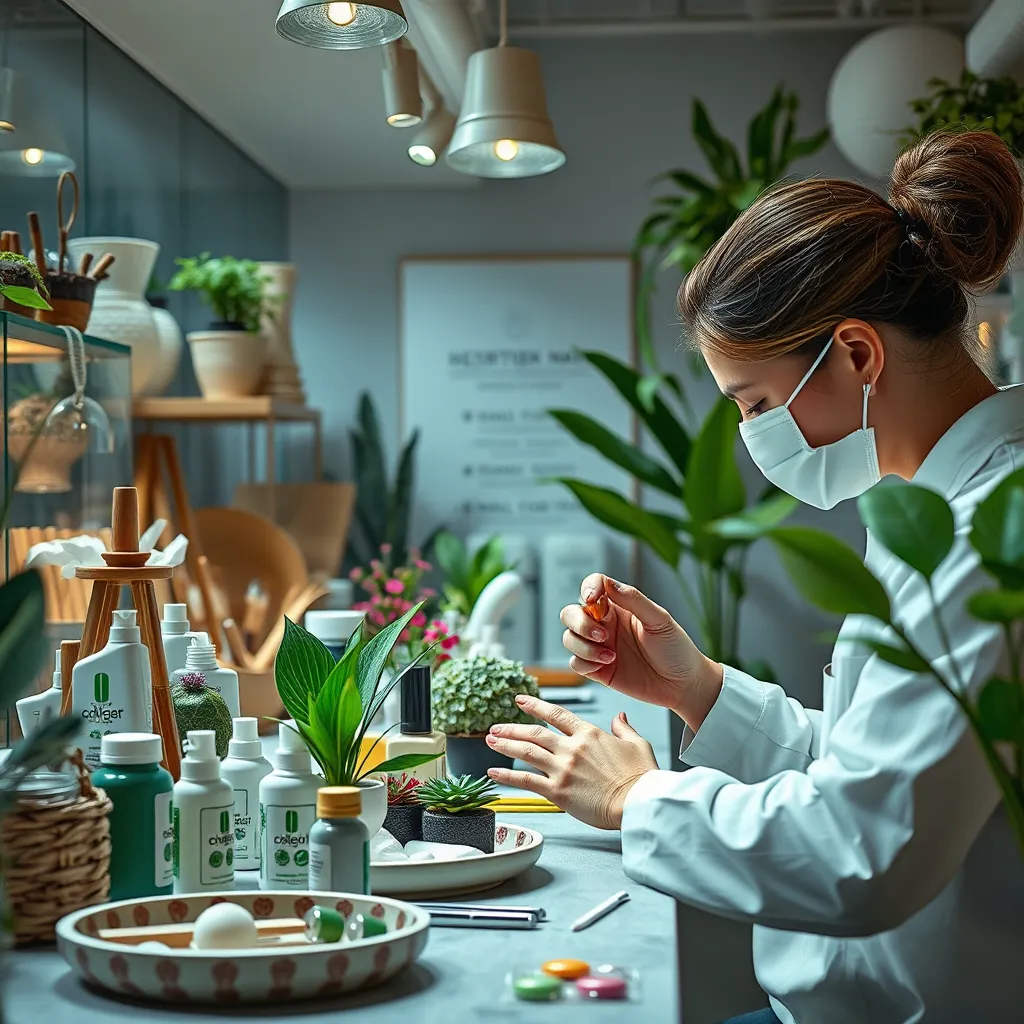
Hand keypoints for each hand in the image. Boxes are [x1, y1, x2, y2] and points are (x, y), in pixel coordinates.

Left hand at [485, 695, 657, 829]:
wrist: (638, 802)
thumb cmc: (641, 777)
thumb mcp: (637, 744)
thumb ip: (624, 728)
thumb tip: (619, 717)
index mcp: (589, 734)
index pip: (555, 714)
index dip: (535, 705)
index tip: (520, 701)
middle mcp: (572, 748)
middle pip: (534, 732)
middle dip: (512, 727)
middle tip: (496, 726)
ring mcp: (562, 769)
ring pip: (526, 751)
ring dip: (505, 744)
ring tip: (490, 740)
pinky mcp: (558, 791)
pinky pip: (526, 780)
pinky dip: (507, 774)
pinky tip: (494, 771)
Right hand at [561, 574, 722, 732]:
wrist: (683, 684)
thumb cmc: (676, 649)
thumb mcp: (659, 620)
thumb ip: (633, 600)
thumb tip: (609, 583)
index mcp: (619, 606)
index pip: (594, 586)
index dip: (587, 588)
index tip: (591, 598)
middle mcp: (605, 624)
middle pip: (571, 613)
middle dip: (579, 622)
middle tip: (602, 635)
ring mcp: (599, 647)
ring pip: (569, 638)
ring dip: (583, 646)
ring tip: (609, 655)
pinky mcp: (598, 670)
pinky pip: (575, 662)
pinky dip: (584, 662)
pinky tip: (606, 664)